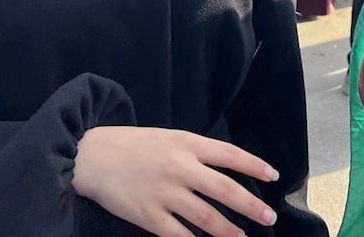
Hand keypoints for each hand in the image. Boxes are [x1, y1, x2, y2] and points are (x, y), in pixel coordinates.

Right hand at [72, 126, 278, 236]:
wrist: (90, 156)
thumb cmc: (132, 145)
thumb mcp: (169, 137)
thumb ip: (194, 152)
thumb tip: (223, 169)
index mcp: (187, 143)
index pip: (229, 154)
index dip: (253, 165)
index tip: (273, 175)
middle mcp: (180, 167)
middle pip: (225, 190)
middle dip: (250, 205)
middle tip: (268, 215)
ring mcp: (165, 193)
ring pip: (207, 217)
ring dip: (229, 230)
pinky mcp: (148, 216)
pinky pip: (179, 235)